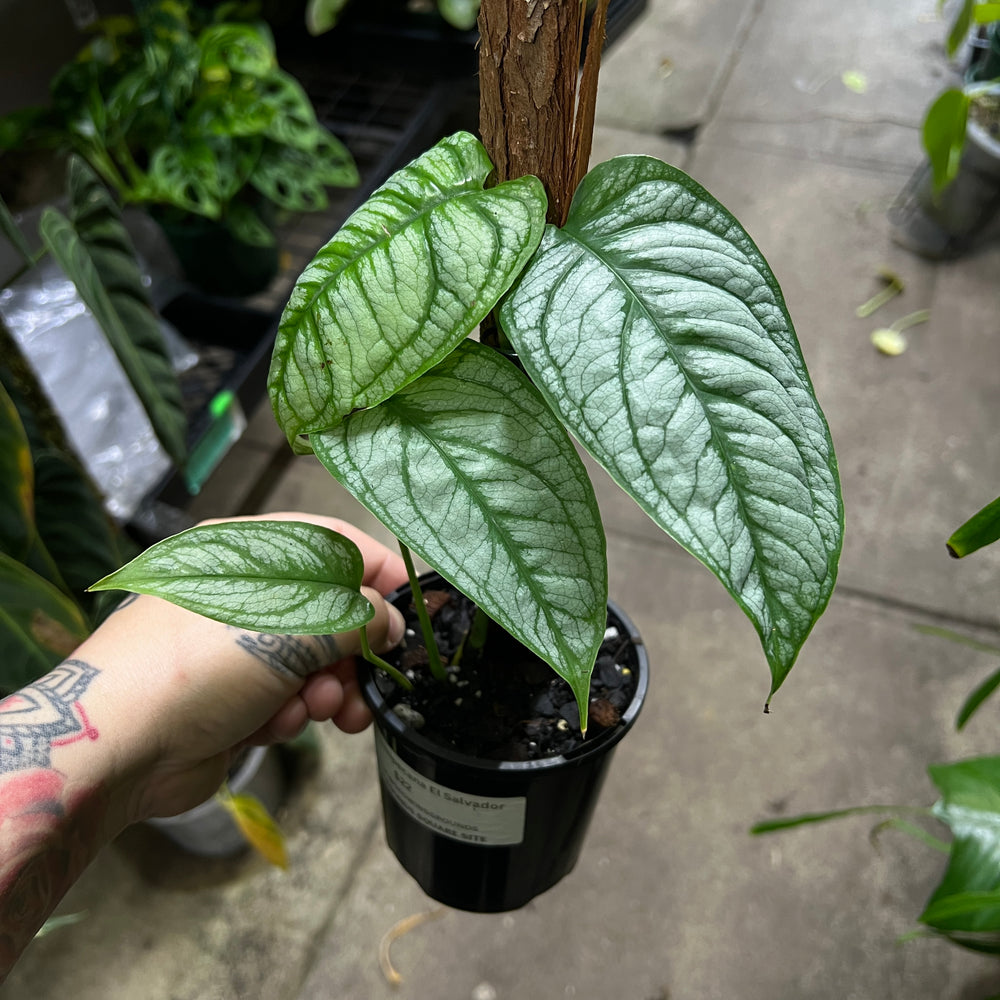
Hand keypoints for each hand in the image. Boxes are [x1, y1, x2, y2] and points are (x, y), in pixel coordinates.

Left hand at [71, 513, 407, 824]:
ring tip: (325, 709)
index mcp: (251, 549)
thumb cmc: (202, 663)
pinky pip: (290, 695)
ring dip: (330, 687)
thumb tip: (391, 625)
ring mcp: (237, 645)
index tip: (414, 610)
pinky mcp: (234, 695)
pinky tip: (276, 724)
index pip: (336, 545)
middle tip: (374, 680)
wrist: (119, 745)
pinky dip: (293, 712)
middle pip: (331, 610)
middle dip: (357, 651)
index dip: (381, 574)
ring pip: (316, 660)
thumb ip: (358, 618)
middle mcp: (245, 591)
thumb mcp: (293, 625)